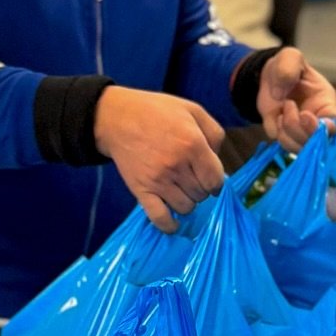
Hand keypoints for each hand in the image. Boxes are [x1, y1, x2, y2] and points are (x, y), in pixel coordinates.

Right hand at [94, 86, 225, 233]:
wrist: (117, 118)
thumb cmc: (157, 112)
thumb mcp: (192, 110)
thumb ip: (214, 134)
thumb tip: (218, 161)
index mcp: (192, 144)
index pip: (216, 180)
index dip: (216, 181)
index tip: (209, 177)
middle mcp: (177, 165)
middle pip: (202, 194)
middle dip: (201, 188)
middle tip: (191, 177)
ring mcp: (158, 181)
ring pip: (186, 207)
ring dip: (187, 201)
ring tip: (180, 189)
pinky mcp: (141, 191)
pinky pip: (160, 218)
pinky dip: (169, 225)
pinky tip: (173, 223)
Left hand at [257, 48, 335, 151]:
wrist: (268, 76)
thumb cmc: (286, 66)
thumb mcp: (290, 57)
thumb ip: (288, 67)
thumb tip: (281, 95)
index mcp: (326, 104)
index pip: (333, 126)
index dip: (319, 127)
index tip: (304, 114)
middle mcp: (317, 123)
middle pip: (315, 143)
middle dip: (298, 129)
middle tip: (287, 104)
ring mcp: (301, 132)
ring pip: (298, 148)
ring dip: (285, 130)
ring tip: (282, 107)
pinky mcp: (285, 136)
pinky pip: (282, 145)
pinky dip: (276, 132)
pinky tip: (275, 116)